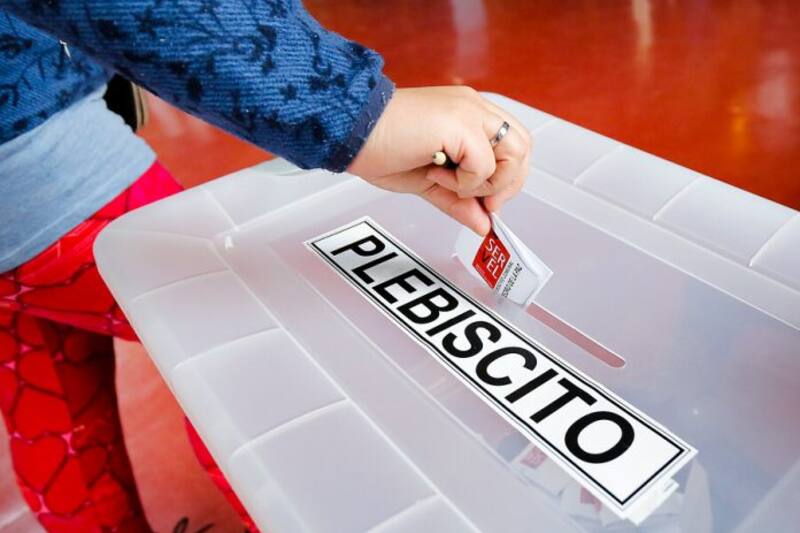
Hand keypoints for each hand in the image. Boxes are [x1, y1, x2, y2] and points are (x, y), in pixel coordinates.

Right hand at [347, 86, 530, 234]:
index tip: (485, 200)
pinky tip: (436, 173)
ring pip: (513, 153)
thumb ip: (459, 200)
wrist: (350, 132)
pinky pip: (484, 164)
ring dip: (486, 182)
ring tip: (449, 181)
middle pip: (523, 147)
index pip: (513, 144)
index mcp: (468, 114)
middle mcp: (472, 108)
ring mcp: (467, 112)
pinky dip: (465, 181)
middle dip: (507, 183)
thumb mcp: (429, 182)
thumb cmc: (379, 146)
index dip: (508, 177)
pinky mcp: (459, 124)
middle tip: (479, 200)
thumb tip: (483, 224)